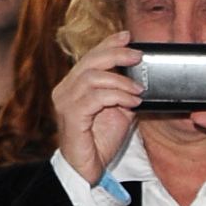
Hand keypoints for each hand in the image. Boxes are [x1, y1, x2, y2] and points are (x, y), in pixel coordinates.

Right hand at [52, 31, 143, 185]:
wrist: (87, 170)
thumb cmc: (100, 143)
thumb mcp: (117, 113)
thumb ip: (123, 95)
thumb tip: (139, 80)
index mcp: (74, 85)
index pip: (90, 57)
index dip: (108, 43)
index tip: (127, 36)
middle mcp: (65, 89)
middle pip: (90, 61)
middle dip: (116, 54)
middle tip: (138, 56)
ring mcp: (65, 101)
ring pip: (93, 77)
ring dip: (120, 81)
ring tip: (139, 90)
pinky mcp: (71, 116)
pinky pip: (95, 97)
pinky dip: (117, 96)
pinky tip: (131, 102)